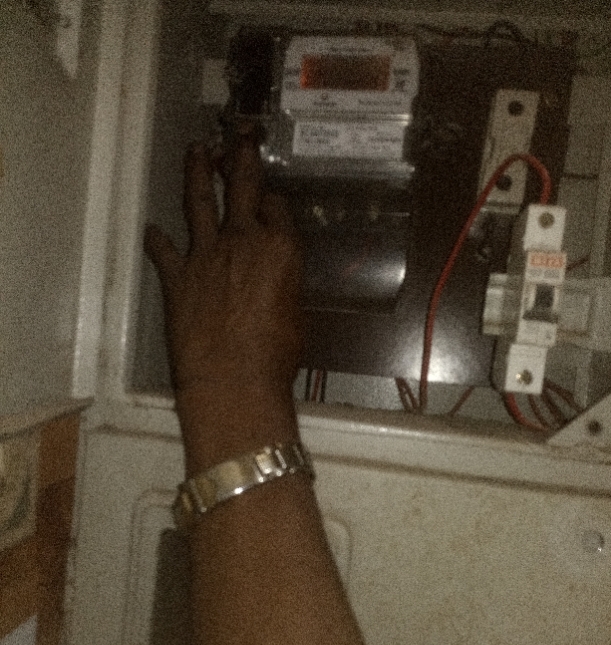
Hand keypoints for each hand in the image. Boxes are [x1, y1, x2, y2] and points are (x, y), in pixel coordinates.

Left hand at [144, 138, 302, 396]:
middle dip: (238, 157)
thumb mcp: (296, 315)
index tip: (267, 195)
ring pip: (199, 202)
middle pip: (240, 187)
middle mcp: (242, 241)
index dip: (271, 198)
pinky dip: (157, 240)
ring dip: (197, 173)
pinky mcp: (176, 278)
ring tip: (195, 150)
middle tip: (235, 136)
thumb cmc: (277, 356)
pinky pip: (164, 251)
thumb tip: (276, 282)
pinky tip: (152, 231)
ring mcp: (205, 255)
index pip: (275, 207)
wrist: (233, 381)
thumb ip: (284, 285)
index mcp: (280, 249)